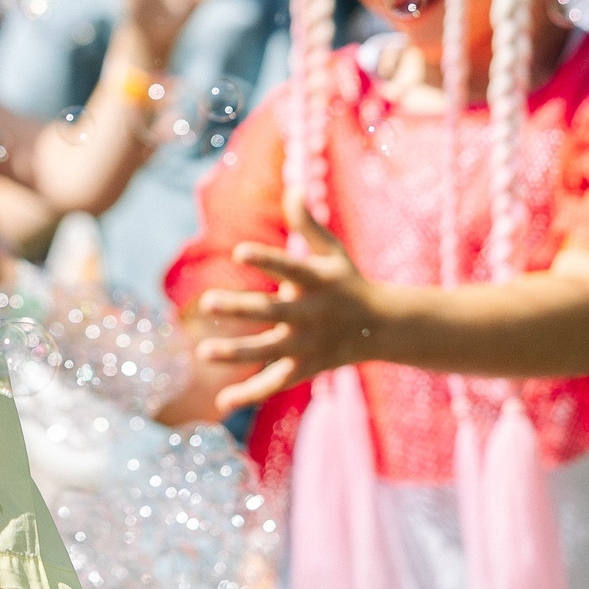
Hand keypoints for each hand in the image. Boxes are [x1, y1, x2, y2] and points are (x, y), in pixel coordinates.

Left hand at [192, 196, 385, 409]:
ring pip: (269, 351)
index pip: (289, 268)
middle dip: (241, 308)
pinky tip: (222, 402)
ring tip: (203, 351)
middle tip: (208, 302)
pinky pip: (275, 382)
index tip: (238, 252)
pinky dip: (250, 393)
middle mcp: (312, 314)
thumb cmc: (348, 282)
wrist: (385, 328)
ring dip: (237, 353)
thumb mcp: (333, 252)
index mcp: (317, 282)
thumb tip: (292, 187)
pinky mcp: (306, 368)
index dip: (265, 260)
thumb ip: (308, 223)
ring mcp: (309, 344)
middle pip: (273, 312)